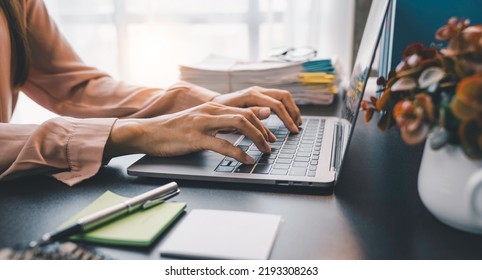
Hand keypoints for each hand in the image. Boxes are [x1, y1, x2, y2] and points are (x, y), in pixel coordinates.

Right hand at [104, 102, 275, 163]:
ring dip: (256, 138)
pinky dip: (239, 153)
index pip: (245, 110)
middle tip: (271, 145)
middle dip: (263, 131)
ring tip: (264, 151)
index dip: (261, 123)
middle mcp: (210, 111)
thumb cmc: (173, 130)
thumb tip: (240, 126)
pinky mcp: (195, 138)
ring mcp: (203, 123)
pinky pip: (223, 145)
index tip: (269, 136)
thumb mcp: (199, 121)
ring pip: (239, 124)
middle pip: (247, 115)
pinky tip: (246, 160)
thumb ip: (219, 121)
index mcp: (212, 107)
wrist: (147, 132)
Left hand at [211, 86, 301, 132]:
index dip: (287, 118)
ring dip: (291, 109)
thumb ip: (251, 114)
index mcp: (252, 95)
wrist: (211, 105)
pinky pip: (277, 99)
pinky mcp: (259, 96)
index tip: (293, 130)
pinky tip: (287, 119)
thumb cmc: (220, 112)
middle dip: (293, 112)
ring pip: (283, 96)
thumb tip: (269, 112)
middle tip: (297, 126)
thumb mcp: (233, 116)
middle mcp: (257, 90)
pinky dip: (285, 109)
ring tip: (296, 123)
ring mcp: (259, 92)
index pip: (276, 104)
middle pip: (284, 96)